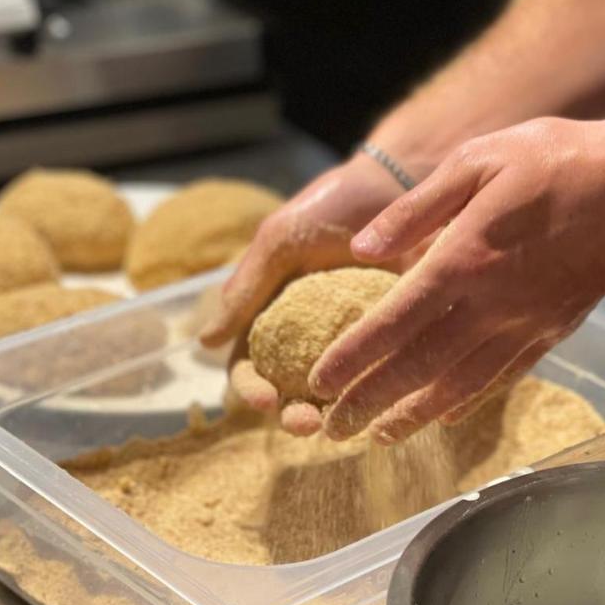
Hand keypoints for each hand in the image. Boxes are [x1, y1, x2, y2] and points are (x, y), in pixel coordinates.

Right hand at [200, 151, 416, 431]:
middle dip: (294, 416)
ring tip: (342, 423)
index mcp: (274, 316)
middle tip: (309, 424)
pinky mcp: (399, 337)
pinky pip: (387, 375)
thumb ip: (246, 287)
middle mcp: (311, 336)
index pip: (250, 366)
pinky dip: (382, 395)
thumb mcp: (281, 239)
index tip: (264, 399)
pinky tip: (386, 404)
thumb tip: (205, 343)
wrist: (396, 181)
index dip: (251, 389)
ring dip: (334, 417)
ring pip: (339, 394)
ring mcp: (355, 339)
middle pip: (292, 392)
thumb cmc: (331, 205)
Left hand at [310, 117, 604, 442]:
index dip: (354, 357)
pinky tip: (444, 414)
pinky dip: (467, 401)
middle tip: (332, 428)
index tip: (319, 382)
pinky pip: (502, 376)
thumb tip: (361, 249)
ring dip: (413, 414)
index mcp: (464, 257)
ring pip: (459, 383)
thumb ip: (416, 208)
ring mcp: (526, 323)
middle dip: (370, 400)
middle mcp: (492, 303)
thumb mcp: (477, 159)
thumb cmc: (553, 159)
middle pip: (419, 366)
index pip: (394, 321)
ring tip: (377, 436)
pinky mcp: (554, 330)